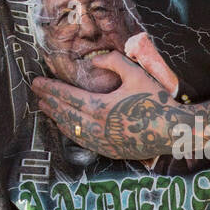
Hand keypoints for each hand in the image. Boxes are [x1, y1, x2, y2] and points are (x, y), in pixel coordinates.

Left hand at [33, 50, 188, 160]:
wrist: (173, 131)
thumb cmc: (156, 101)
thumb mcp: (136, 74)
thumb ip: (113, 62)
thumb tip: (95, 58)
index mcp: (100, 107)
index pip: (67, 97)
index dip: (50, 89)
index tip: (36, 82)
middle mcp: (96, 127)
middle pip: (64, 113)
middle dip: (48, 101)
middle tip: (36, 93)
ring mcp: (102, 142)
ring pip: (70, 129)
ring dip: (56, 117)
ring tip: (46, 108)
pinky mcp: (109, 151)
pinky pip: (82, 141)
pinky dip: (70, 131)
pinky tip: (66, 126)